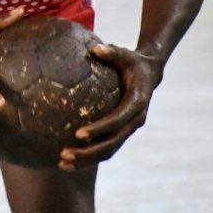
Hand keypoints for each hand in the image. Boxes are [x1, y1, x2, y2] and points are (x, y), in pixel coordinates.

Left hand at [58, 43, 162, 169]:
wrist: (150, 75)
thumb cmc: (132, 61)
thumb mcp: (125, 54)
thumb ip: (111, 52)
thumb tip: (95, 48)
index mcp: (136, 104)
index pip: (117, 121)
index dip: (99, 129)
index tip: (78, 134)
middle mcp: (134, 121)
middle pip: (111, 144)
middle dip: (88, 153)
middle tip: (64, 155)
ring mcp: (128, 130)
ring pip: (108, 151)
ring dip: (86, 160)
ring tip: (62, 163)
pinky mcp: (122, 132)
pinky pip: (105, 147)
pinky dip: (88, 155)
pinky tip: (66, 157)